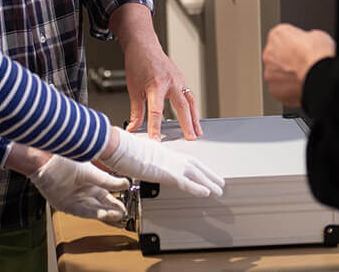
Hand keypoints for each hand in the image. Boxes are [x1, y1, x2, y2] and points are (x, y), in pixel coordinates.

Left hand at [28, 155, 129, 223]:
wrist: (46, 162)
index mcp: (91, 182)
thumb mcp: (91, 172)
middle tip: (122, 214)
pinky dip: (91, 213)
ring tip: (115, 215)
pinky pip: (80, 211)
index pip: (106, 196)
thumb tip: (125, 184)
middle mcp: (83, 192)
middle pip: (100, 205)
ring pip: (92, 209)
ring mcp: (74, 199)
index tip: (124, 208)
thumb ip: (107, 180)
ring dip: (104, 213)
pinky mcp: (64, 205)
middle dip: (112, 210)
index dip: (115, 203)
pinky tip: (102, 213)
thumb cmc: (65, 161)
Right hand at [100, 127, 223, 197]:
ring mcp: (170, 164)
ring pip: (196, 174)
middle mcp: (170, 156)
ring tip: (219, 190)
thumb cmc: (123, 148)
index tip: (205, 172)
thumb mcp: (138, 153)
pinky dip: (198, 188)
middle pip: (195, 166)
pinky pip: (186, 183)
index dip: (198, 168)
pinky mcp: (166, 173)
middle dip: (209, 174)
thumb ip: (146, 159)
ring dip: (209, 182)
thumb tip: (143, 162)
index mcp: (164, 152)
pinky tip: (207, 193)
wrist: (118, 145)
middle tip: (220, 182)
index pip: (186, 160)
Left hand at [111, 3, 202, 140]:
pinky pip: (189, 95)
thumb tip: (133, 127)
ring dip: (195, 117)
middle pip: (181, 106)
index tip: (156, 139)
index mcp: (155, 84)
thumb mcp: (133, 89)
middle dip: (187, 124)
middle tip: (190, 138)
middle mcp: (170, 82)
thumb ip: (136, 111)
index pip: (156, 111)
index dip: (155, 127)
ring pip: (190, 101)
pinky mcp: (181, 79)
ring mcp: (178, 79)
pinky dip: (193, 107)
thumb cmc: (138, 63)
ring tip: (197, 132)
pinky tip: (193, 117)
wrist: (144, 45)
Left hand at [262, 23, 335, 106]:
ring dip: (287, 75)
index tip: (304, 49)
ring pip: (277, 73)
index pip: (283, 38)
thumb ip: (306, 38)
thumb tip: (309, 43)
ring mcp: (269, 72)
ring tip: (303, 76)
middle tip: (303, 64)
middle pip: (277, 56)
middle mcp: (268, 52)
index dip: (296, 44)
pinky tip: (300, 86)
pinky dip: (288, 88)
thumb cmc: (318, 54)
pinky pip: (280, 88)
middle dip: (288, 60)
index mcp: (277, 35)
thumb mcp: (317, 35)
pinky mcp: (273, 88)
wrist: (319, 75)